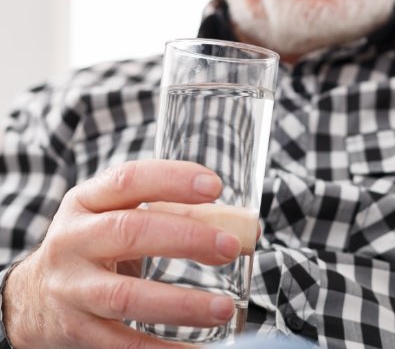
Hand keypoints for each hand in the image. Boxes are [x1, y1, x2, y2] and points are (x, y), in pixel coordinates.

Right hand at [3, 160, 242, 347]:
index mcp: (87, 201)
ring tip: (223, 308)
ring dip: (180, 304)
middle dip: (186, 238)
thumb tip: (244, 227)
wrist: (32, 295)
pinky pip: (120, 344)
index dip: (172, 180)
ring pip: (125, 297)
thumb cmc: (95, 243)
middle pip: (130, 232)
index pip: (129, 180)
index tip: (215, 186)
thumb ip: (174, 213)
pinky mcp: (76, 330)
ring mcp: (72, 288)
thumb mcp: (118, 215)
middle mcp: (73, 240)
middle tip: (230, 247)